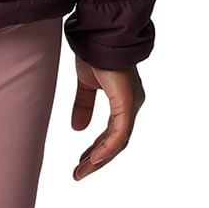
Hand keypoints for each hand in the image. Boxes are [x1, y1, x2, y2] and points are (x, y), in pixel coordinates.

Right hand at [69, 56, 145, 179]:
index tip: (81, 161)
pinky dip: (106, 148)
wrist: (96, 35)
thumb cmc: (94, 52)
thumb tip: (77, 129)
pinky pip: (119, 134)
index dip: (96, 148)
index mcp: (123, 100)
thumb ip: (83, 105)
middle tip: (79, 173)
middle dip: (96, 159)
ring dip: (99, 159)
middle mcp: (131, 104)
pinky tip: (93, 158)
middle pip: (116, 142)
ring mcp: (131, 105)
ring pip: (118, 142)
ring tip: (81, 171)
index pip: (112, 133)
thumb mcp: (85, 83)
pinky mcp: (126, 104)